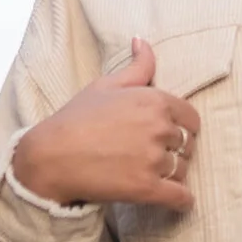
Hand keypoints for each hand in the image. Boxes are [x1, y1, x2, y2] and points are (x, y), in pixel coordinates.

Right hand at [10, 39, 201, 209]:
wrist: (50, 157)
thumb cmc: (75, 118)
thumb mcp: (105, 85)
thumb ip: (136, 66)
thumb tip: (143, 40)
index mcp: (155, 101)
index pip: (191, 118)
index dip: (182, 128)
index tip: (170, 135)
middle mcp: (159, 128)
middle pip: (187, 144)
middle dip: (175, 150)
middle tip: (155, 156)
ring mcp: (154, 160)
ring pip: (183, 169)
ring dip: (174, 174)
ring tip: (154, 174)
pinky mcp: (147, 188)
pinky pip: (181, 197)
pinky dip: (183, 201)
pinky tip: (179, 200)